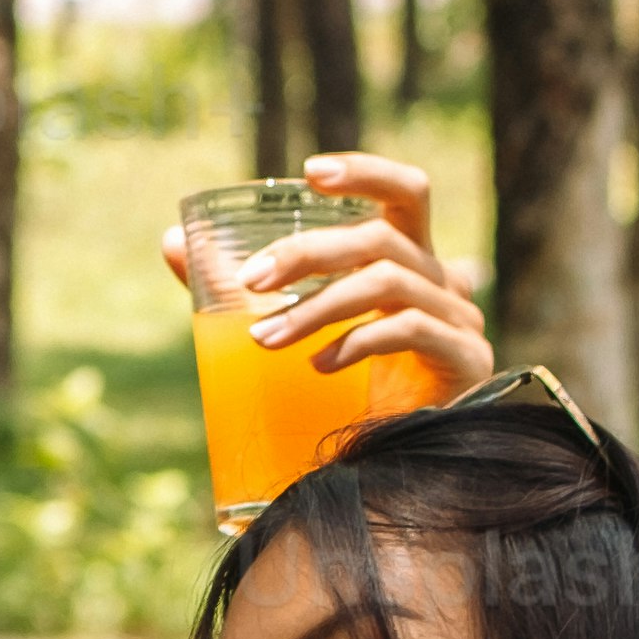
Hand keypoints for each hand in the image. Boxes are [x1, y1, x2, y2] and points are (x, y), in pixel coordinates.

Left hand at [161, 148, 493, 395]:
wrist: (398, 465)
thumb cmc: (349, 389)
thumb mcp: (299, 325)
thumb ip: (246, 284)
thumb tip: (173, 241)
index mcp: (409, 260)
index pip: (406, 193)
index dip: (366, 172)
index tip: (310, 172)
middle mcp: (441, 280)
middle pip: (381, 237)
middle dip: (309, 252)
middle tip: (250, 280)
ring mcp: (459, 319)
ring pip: (386, 281)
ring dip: (315, 307)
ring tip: (264, 339)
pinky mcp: (466, 359)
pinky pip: (410, 330)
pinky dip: (357, 342)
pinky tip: (318, 366)